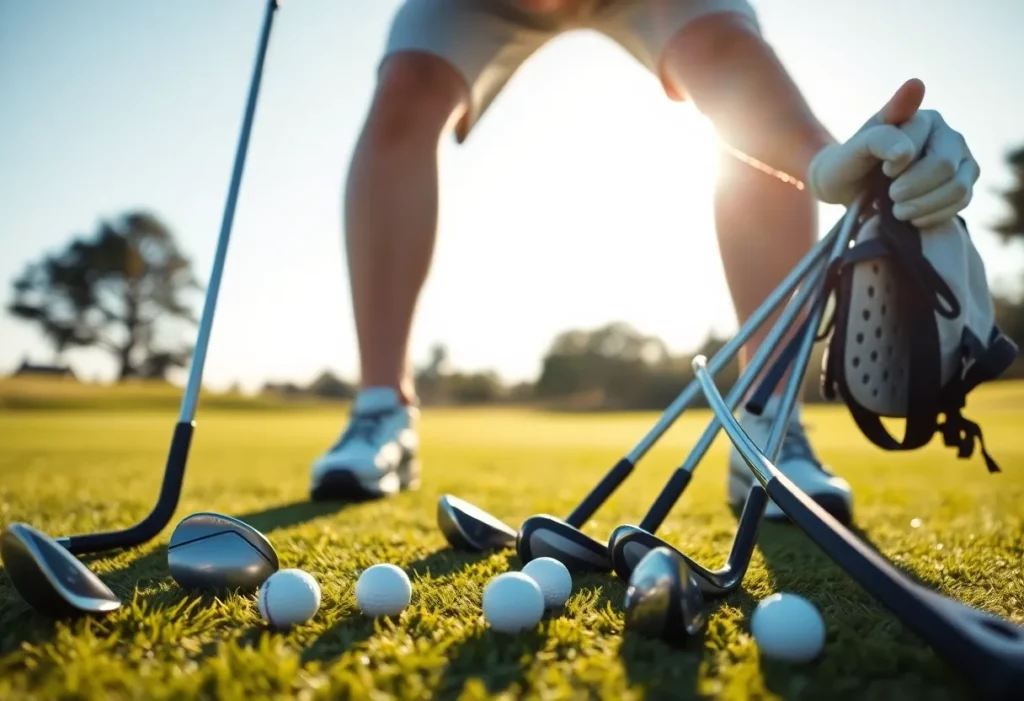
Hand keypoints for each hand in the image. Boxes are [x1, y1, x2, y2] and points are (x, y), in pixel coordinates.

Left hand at [808, 79, 979, 227]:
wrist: (847, 188)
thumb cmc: (848, 164)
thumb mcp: (854, 148)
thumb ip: (882, 128)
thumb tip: (917, 88)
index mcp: (926, 120)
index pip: (924, 148)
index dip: (898, 169)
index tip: (882, 171)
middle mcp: (949, 137)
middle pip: (945, 168)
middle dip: (911, 190)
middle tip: (888, 196)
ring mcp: (961, 163)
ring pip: (957, 189)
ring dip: (922, 206)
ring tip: (897, 209)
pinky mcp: (962, 188)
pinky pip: (960, 206)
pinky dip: (932, 216)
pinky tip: (912, 216)